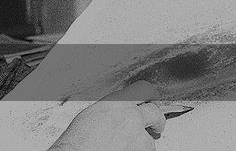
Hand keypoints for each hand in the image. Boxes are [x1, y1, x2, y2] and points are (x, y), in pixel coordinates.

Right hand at [49, 81, 164, 150]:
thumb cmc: (78, 140)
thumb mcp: (94, 112)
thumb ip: (114, 108)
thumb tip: (123, 110)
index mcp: (119, 103)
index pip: (145, 89)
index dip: (150, 96)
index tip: (152, 102)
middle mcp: (132, 117)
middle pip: (156, 113)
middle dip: (157, 121)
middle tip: (155, 127)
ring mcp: (138, 137)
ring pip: (150, 140)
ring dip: (142, 144)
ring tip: (123, 146)